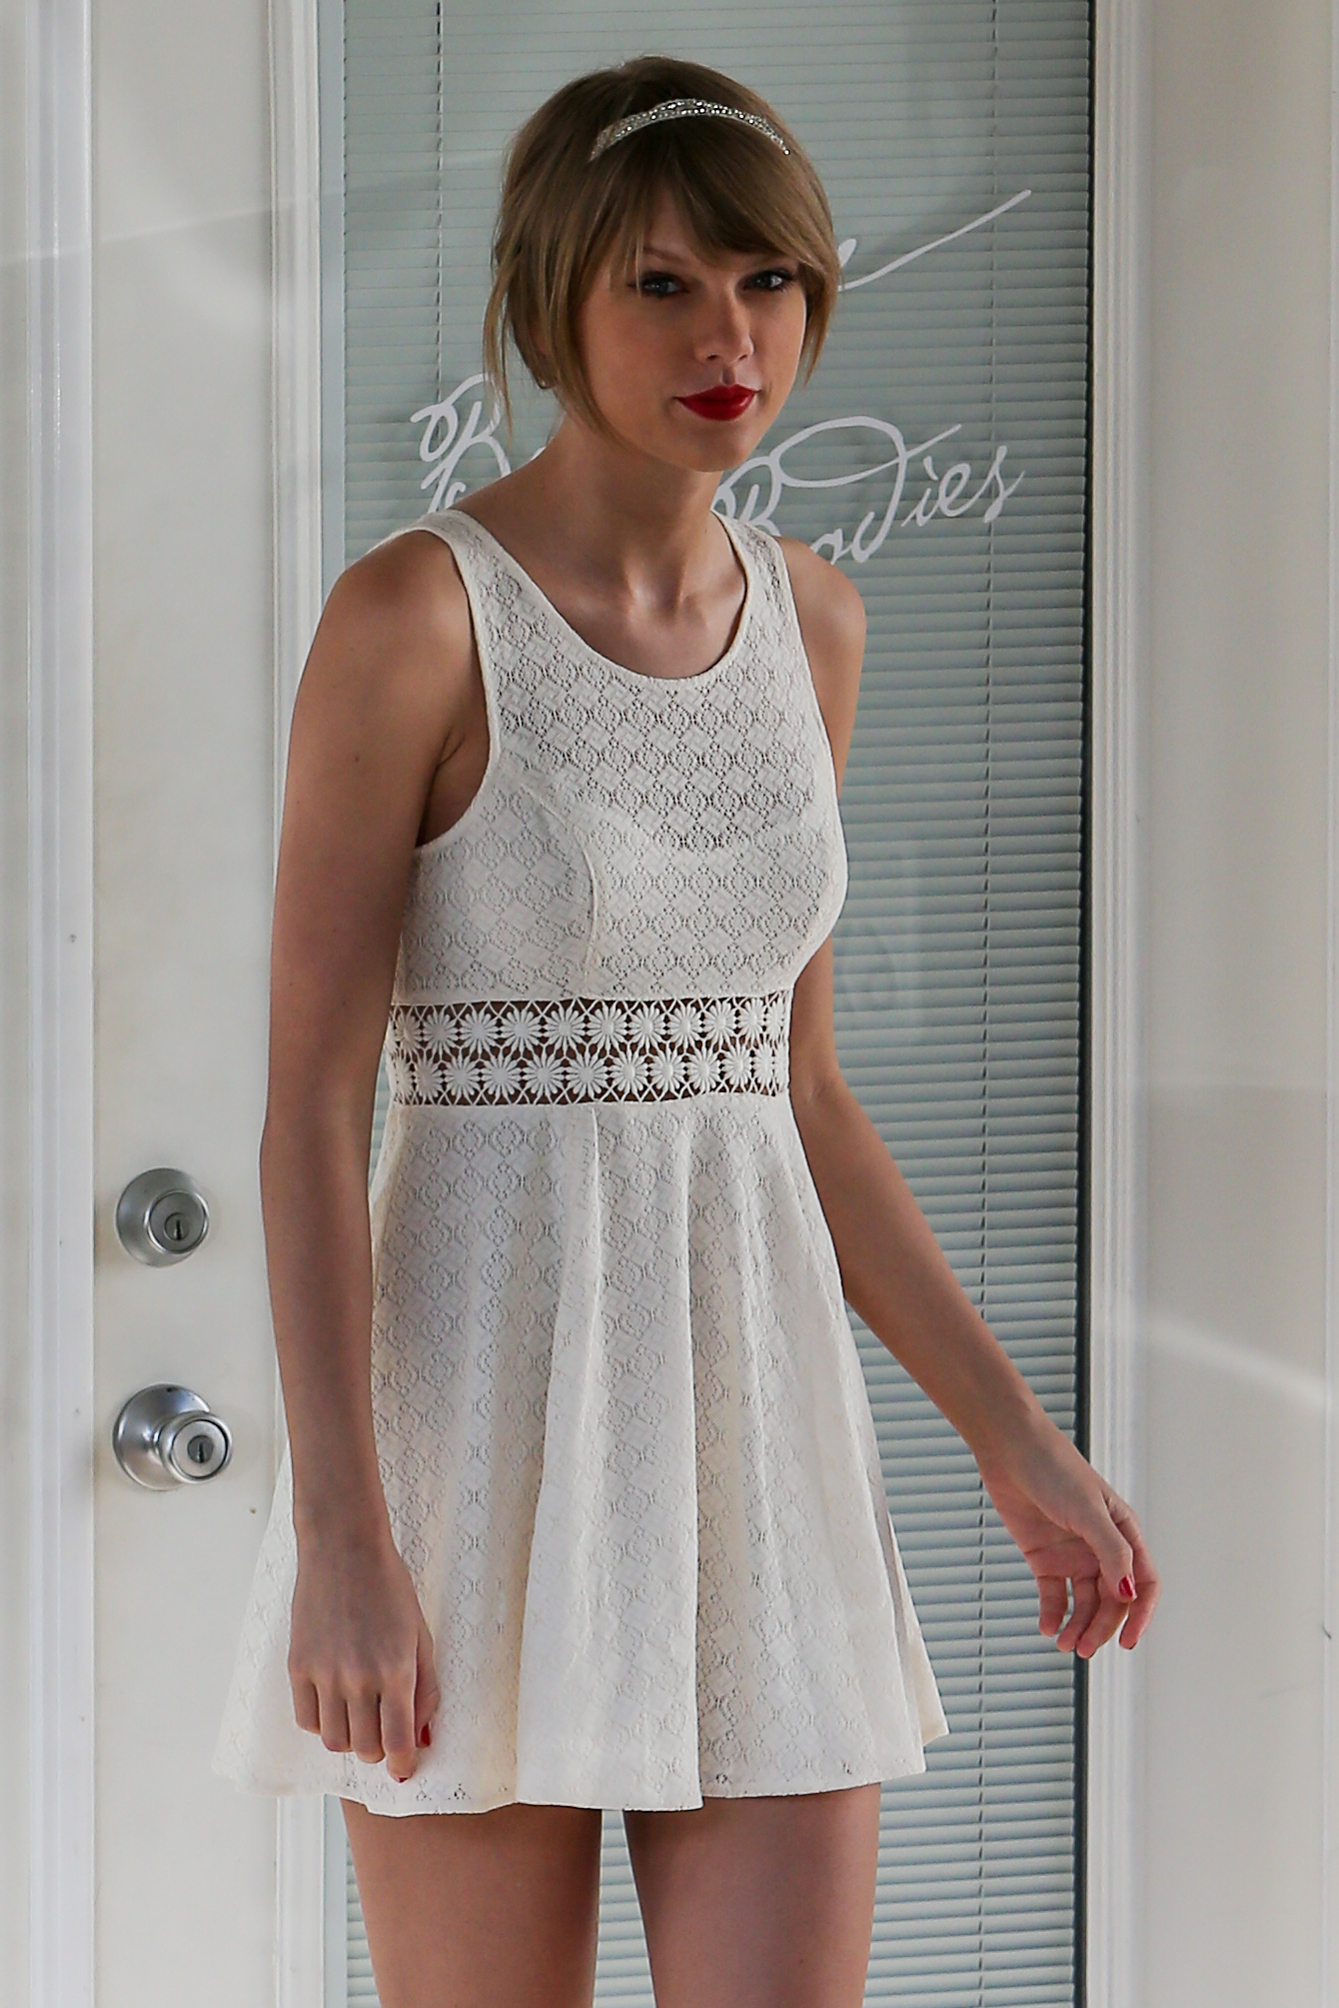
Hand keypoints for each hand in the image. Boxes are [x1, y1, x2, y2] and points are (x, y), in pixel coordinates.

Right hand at [288, 1526, 439, 1781]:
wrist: (344, 1549)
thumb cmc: (390, 1588)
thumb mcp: (421, 1636)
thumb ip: (425, 1691)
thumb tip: (421, 1740)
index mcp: (396, 1671)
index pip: (397, 1744)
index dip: (402, 1765)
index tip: (403, 1769)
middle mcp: (358, 1678)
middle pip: (365, 1749)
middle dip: (378, 1749)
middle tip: (383, 1730)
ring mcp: (324, 1674)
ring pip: (334, 1742)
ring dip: (350, 1739)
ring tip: (359, 1715)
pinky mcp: (297, 1666)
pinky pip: (306, 1720)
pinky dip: (321, 1723)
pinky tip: (333, 1702)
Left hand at [976, 1418, 1158, 1656]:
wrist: (1008, 1447)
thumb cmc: (1054, 1468)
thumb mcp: (1088, 1510)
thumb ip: (1110, 1552)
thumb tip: (1128, 1594)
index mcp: (1123, 1533)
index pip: (1143, 1584)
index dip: (1140, 1616)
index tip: (1127, 1642)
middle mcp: (1101, 1547)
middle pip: (1112, 1601)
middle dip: (1101, 1627)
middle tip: (1083, 1648)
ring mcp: (1072, 1554)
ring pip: (1085, 1603)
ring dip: (1078, 1626)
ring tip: (1064, 1643)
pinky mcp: (1044, 1557)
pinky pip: (1055, 1595)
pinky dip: (1054, 1613)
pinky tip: (1048, 1626)